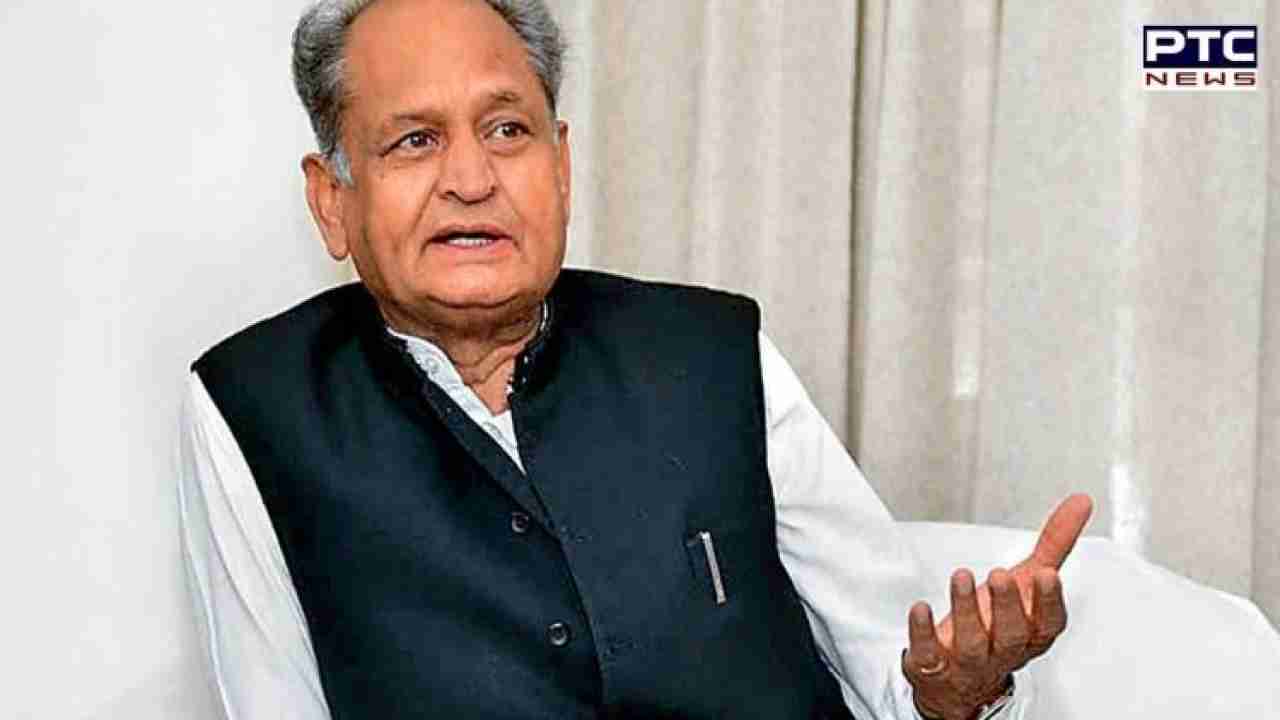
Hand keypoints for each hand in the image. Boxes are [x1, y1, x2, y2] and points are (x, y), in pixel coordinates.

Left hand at [901, 494, 1093, 719]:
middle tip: (1000, 575)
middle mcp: (1004, 650)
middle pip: (1011, 634)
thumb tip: (1080, 502)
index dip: (1048, 602)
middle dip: (1007, 605)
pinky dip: (923, 632)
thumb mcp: (1027, 582)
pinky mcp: (934, 666)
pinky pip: (929, 655)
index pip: (1049, 623)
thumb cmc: (999, 622)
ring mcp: (968, 662)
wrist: (961, 678)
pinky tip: (920, 608)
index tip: (1046, 575)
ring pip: (972, 643)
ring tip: (961, 576)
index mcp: (1032, 632)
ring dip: (966, 610)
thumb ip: (1053, 545)